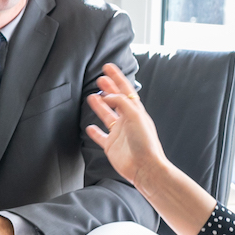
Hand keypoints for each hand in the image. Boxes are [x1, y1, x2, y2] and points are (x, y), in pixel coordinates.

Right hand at [84, 63, 170, 186]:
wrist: (145, 167)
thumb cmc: (144, 142)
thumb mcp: (135, 115)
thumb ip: (121, 102)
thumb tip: (107, 95)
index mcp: (136, 112)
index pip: (125, 90)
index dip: (117, 78)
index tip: (108, 67)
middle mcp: (127, 121)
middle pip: (116, 101)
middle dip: (109, 89)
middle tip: (100, 79)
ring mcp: (119, 133)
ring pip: (107, 116)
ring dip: (100, 106)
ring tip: (92, 97)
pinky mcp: (111, 146)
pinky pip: (101, 136)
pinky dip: (94, 131)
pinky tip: (89, 127)